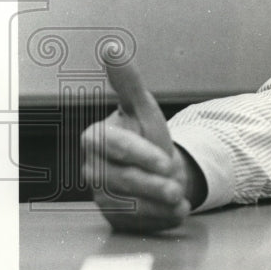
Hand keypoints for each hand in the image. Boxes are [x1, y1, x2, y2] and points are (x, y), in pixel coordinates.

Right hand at [80, 52, 201, 232]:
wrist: (156, 168)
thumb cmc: (146, 135)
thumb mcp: (142, 107)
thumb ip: (127, 81)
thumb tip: (112, 46)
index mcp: (96, 138)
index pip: (115, 147)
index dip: (143, 155)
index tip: (168, 160)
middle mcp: (92, 168)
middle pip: (124, 180)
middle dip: (156, 184)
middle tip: (177, 185)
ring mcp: (100, 195)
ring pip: (131, 205)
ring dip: (161, 203)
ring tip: (179, 196)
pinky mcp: (114, 218)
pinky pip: (137, 223)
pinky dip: (161, 219)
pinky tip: (175, 211)